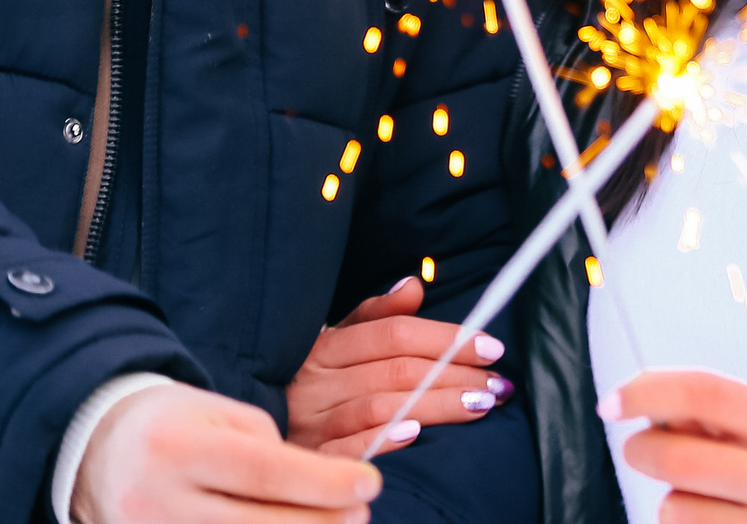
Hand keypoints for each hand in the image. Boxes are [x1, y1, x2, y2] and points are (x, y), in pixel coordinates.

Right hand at [73, 380, 379, 523]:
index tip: (370, 482)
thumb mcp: (215, 415)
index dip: (324, 482)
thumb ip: (267, 448)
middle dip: (323, 522)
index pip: (264, 471)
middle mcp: (160, 503)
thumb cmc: (170, 423)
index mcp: (177, 449)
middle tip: (362, 510)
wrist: (95, 450)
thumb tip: (323, 487)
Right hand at [287, 275, 513, 458]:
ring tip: (479, 406)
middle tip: (497, 384)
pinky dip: (383, 440)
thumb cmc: (303, 381)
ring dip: (438, 406)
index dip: (445, 338)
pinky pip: (348, 449)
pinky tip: (416, 435)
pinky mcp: (307, 460)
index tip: (490, 347)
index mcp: (324, 346)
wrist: (248, 438)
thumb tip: (413, 285)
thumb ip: (373, 315)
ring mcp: (309, 422)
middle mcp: (315, 381)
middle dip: (454, 375)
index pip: (394, 335)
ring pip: (381, 407)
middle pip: (396, 371)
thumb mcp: (330, 339)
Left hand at [601, 370, 746, 523]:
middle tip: (638, 449)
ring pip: (675, 509)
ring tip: (698, 495)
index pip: (704, 393)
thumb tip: (640, 399)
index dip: (647, 392)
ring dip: (669, 499)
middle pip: (679, 458)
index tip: (611, 403)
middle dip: (641, 450)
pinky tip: (712, 519)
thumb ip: (702, 409)